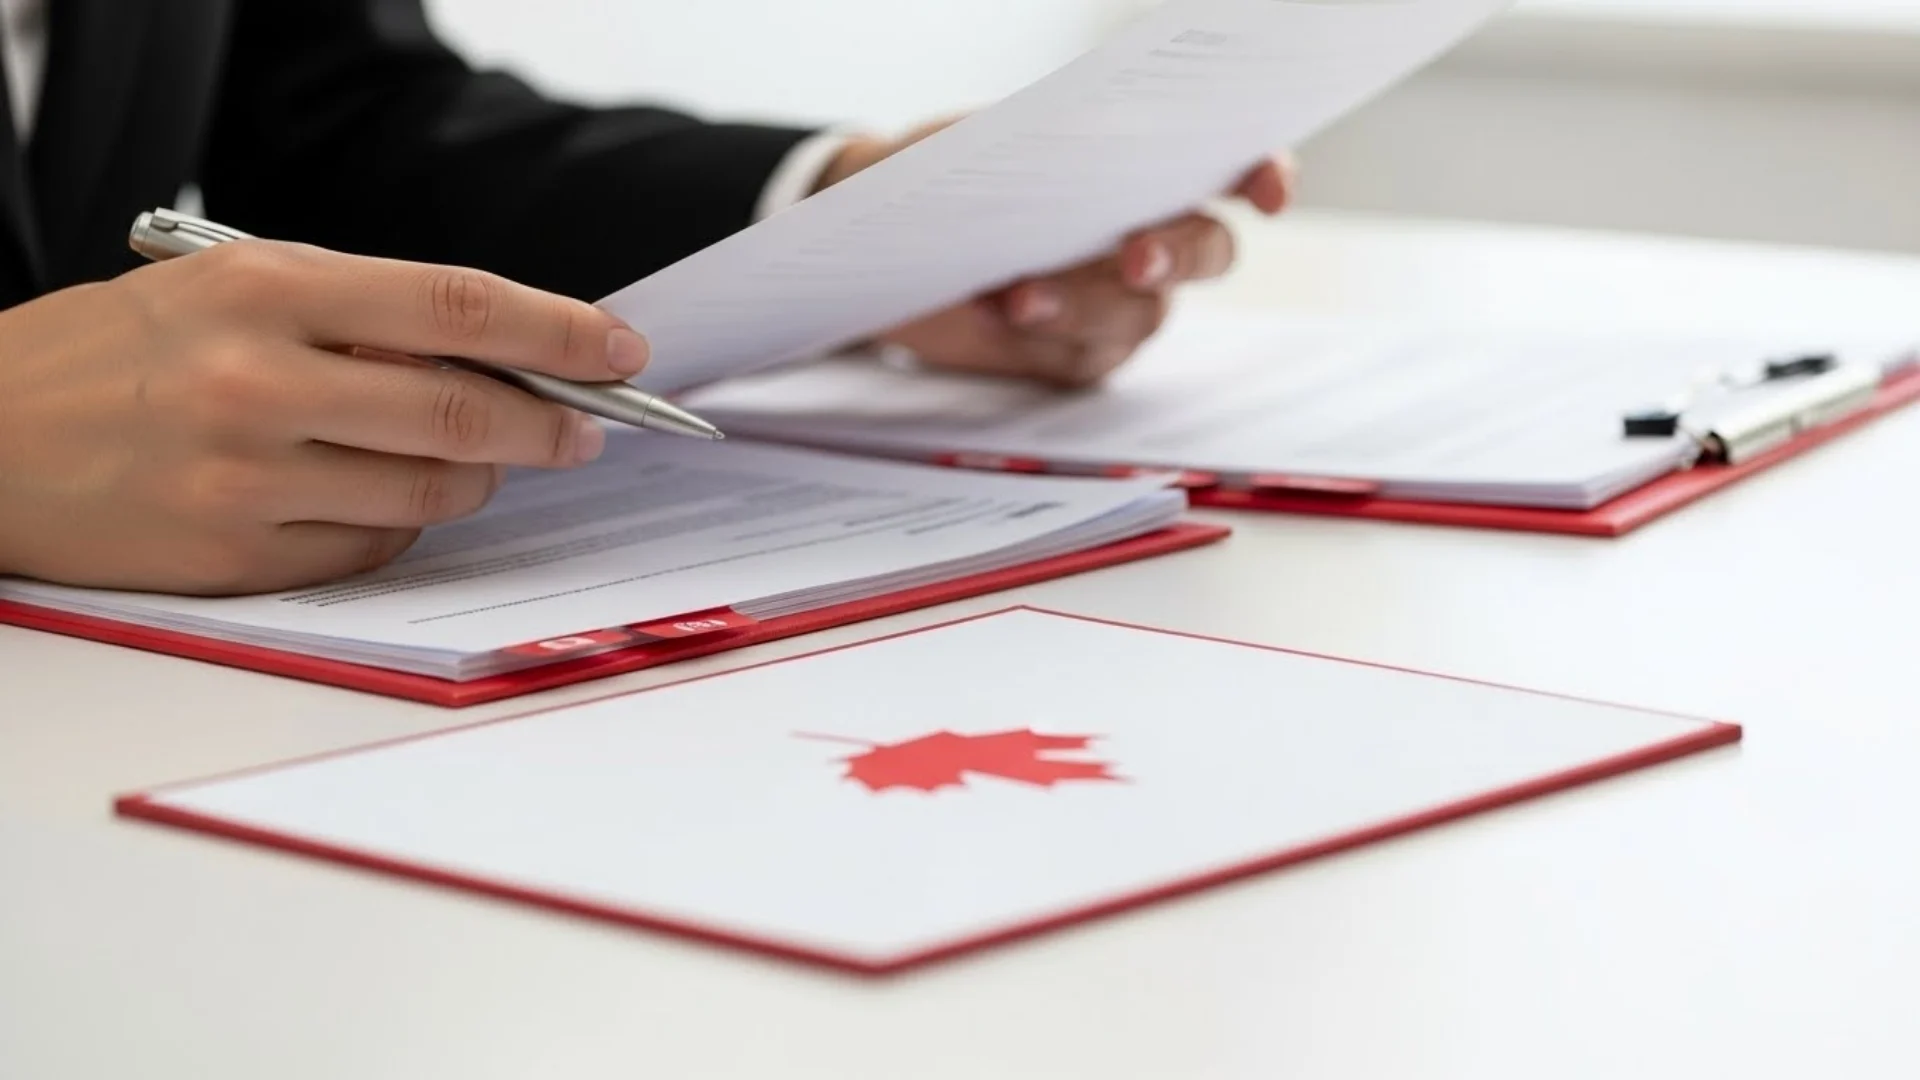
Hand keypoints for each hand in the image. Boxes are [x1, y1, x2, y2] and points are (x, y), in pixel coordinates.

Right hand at [0, 243, 650, 593]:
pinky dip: (402, 528)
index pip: (458, 307)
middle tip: (585, 429)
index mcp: (267, 290)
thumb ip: (363, 315)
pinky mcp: (237, 558)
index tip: (621, 349)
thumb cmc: (123, 353)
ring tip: (479, 460)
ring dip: (481, 480)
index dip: (559, 331)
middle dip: (550, 425)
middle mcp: (260, 382)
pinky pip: (374, 551)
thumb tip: (504, 353)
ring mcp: (248, 479)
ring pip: (433, 494)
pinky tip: (383, 499)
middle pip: (465, 411)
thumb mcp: (232, 288)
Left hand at [816, 119, 1294, 385]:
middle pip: (1206, 251)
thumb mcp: (995, 139)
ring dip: (1083, 303)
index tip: (1265, 193)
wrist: (890, 235)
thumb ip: (1051, 149)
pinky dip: (1040, 336)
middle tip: (1136, 256)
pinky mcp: (1080, 359)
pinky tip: (995, 313)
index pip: (1234, 170)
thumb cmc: (954, 169)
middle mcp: (1156, 241)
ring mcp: (1123, 306)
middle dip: (1176, 253)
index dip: (1264, 178)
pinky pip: (1081, 356)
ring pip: (1139, 314)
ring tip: (1018, 295)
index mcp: (1154, 173)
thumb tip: (1080, 156)